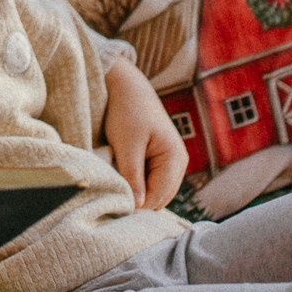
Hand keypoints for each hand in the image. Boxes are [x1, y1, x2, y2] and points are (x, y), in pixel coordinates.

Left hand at [102, 57, 186, 209]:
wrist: (126, 86)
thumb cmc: (126, 112)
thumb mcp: (127, 145)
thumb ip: (133, 176)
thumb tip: (137, 205)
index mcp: (175, 158)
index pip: (158, 196)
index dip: (137, 205)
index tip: (113, 205)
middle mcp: (178, 162)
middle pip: (160, 197)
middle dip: (138, 201)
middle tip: (112, 200)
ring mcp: (170, 161)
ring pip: (155, 191)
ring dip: (137, 193)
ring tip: (115, 188)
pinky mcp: (159, 158)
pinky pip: (150, 181)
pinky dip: (137, 184)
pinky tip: (121, 178)